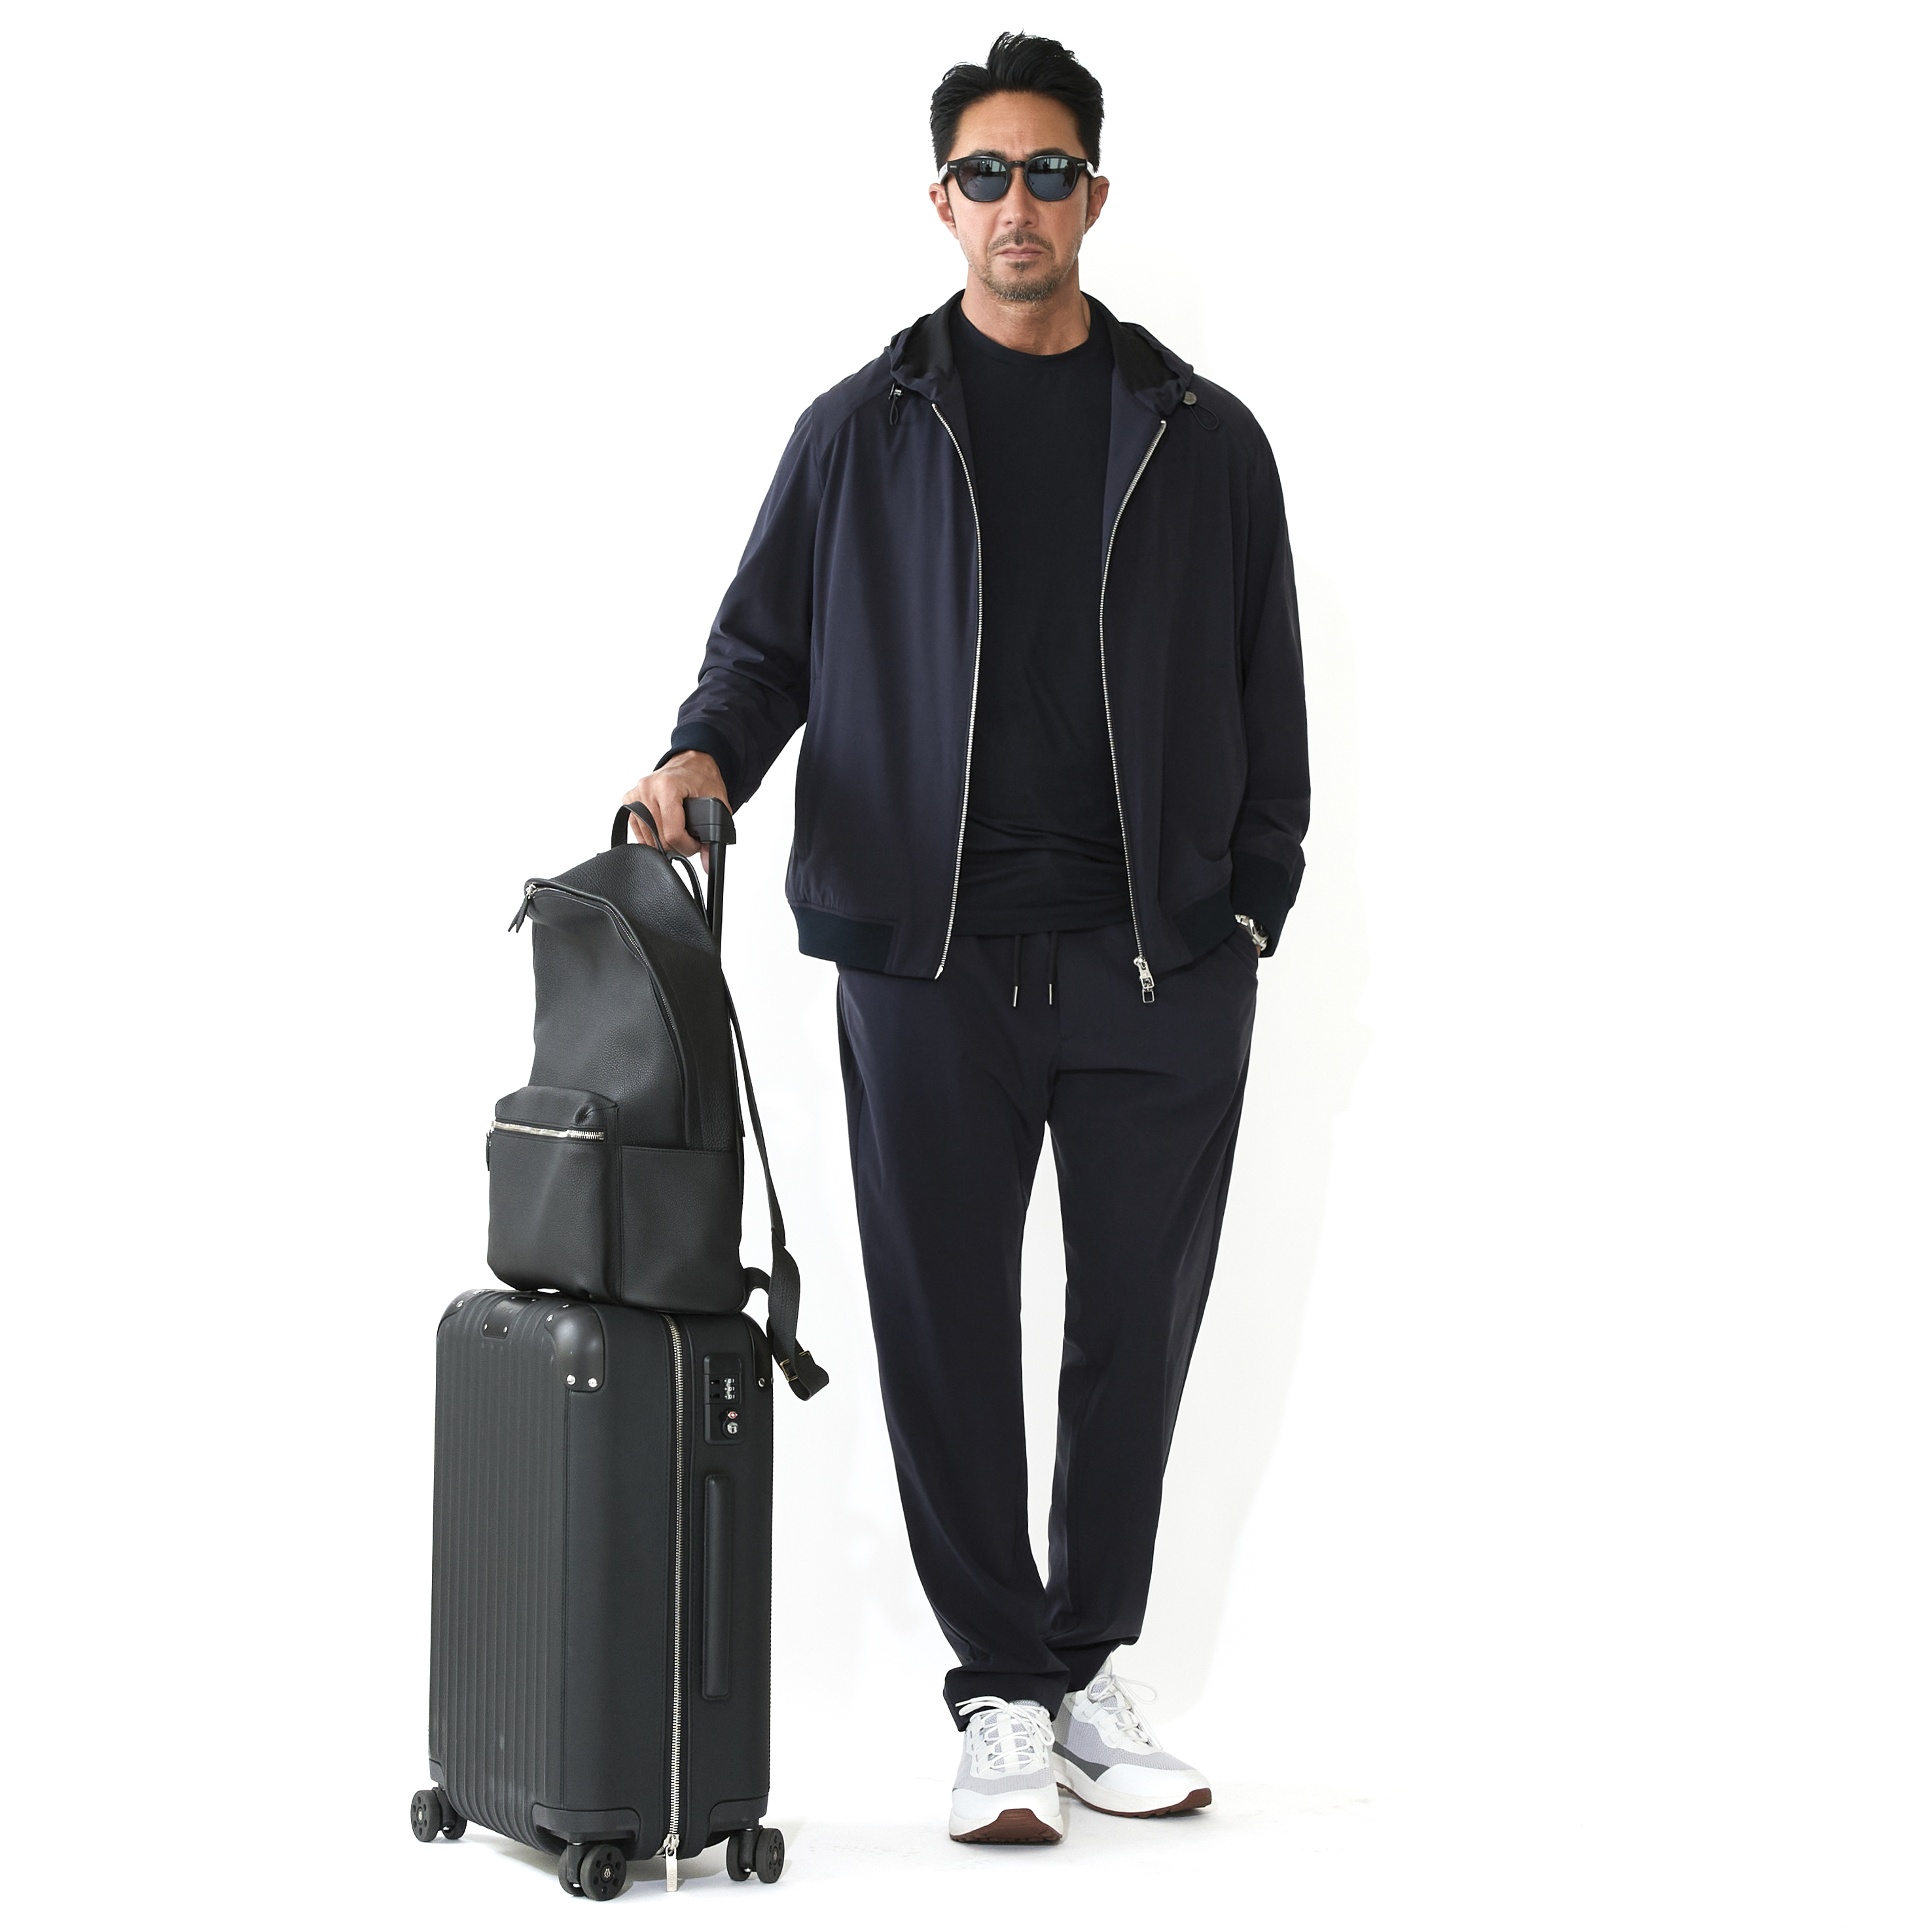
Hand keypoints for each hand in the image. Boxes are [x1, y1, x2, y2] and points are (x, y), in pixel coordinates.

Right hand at [622, 752, 728, 867]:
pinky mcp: (629, 799)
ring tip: (679, 832)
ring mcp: (636, 793)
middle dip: (677, 845)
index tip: (696, 844)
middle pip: (658, 838)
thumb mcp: (718, 804)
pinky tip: (663, 829)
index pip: (672, 834)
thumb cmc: (702, 777)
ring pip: (646, 837)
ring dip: (663, 841)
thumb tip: (709, 862)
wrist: (691, 760)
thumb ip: (715, 835)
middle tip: (690, 839)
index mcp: (667, 786)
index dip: (687, 846)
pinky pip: (637, 828)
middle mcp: (648, 788)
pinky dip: (650, 834)